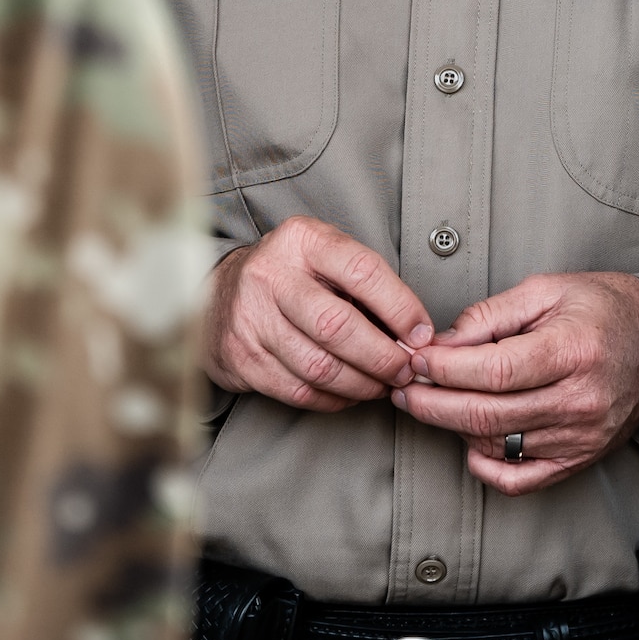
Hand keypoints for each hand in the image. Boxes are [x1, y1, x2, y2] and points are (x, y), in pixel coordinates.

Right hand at [205, 216, 433, 412]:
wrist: (217, 294)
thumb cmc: (290, 276)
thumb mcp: (324, 258)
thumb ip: (365, 287)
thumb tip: (416, 334)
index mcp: (302, 240)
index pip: (362, 271)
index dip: (401, 308)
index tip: (421, 334)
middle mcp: (271, 274)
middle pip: (338, 326)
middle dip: (383, 357)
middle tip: (405, 370)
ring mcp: (251, 318)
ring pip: (320, 367)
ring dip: (362, 384)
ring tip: (382, 384)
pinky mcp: (242, 357)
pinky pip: (299, 391)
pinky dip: (334, 399)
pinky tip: (349, 392)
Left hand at [392, 272, 638, 494]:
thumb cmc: (601, 308)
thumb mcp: (546, 290)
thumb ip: (491, 314)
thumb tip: (441, 343)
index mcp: (572, 351)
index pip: (492, 371)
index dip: (443, 369)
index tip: (413, 359)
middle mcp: (579, 401)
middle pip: (487, 414)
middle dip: (431, 403)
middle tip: (400, 387)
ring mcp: (581, 437)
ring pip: (497, 445)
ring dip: (451, 427)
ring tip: (425, 403)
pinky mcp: (580, 459)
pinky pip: (522, 480)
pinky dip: (487, 467)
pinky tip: (468, 442)